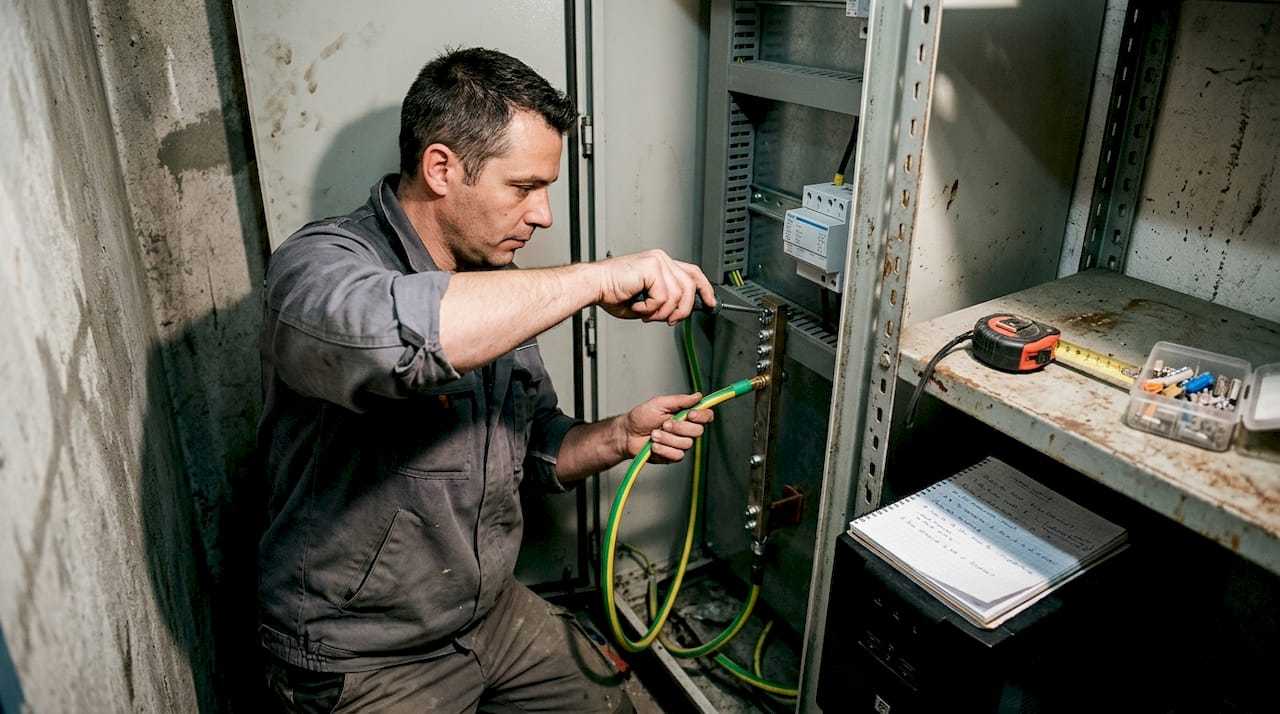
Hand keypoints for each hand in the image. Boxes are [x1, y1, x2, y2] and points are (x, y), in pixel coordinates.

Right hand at [596, 249, 716, 325]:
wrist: (595, 286)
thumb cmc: (612, 292)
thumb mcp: (646, 300)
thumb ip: (665, 302)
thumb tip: (679, 313)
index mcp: (660, 263)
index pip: (692, 272)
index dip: (705, 289)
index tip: (711, 303)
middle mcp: (661, 259)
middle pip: (690, 286)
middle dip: (683, 309)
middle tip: (669, 320)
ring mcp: (658, 261)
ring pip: (678, 295)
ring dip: (661, 312)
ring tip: (645, 312)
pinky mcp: (652, 268)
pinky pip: (663, 297)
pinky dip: (650, 308)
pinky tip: (638, 305)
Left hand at [621, 392, 713, 464]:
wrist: (627, 434)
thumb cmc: (641, 417)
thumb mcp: (659, 403)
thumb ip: (680, 400)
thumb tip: (698, 396)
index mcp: (685, 415)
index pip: (706, 416)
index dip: (702, 416)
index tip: (690, 414)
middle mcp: (685, 430)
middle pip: (698, 431)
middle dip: (679, 427)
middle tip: (664, 424)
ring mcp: (680, 443)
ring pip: (686, 444)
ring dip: (668, 438)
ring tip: (654, 434)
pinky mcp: (673, 455)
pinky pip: (677, 455)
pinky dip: (664, 449)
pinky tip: (654, 445)